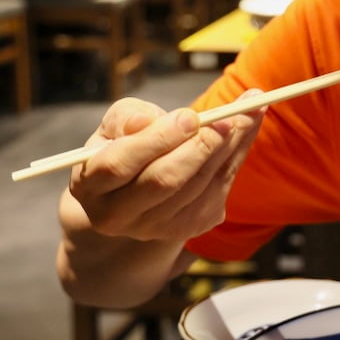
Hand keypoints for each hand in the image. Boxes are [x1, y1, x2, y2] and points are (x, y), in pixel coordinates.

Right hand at [68, 93, 263, 243]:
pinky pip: (219, 191)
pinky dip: (238, 155)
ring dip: (229, 147)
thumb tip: (144, 122)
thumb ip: (127, 118)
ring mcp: (154, 228)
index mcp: (90, 185)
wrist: (137, 187)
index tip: (189, 116)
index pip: (120, 165)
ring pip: (198, 188)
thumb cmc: (125, 143)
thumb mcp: (117, 124)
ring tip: (249, 111)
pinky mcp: (188, 228)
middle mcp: (118, 216)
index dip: (157, 139)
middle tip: (226, 118)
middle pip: (165, 181)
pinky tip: (248, 126)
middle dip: (200, 146)